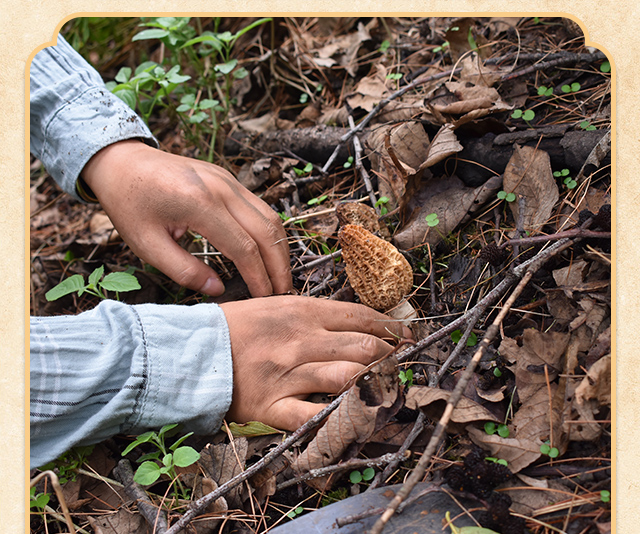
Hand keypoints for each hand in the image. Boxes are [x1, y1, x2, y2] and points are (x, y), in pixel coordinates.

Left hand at [81, 140, 291, 296]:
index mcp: (200, 204)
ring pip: (270, 217)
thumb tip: (218, 289)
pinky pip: (259, 208)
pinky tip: (267, 252)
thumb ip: (184, 270)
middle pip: (267, 231)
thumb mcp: (147, 244)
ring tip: (279, 276)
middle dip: (279, 266)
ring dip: (279, 249)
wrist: (122, 161)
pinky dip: (269, 233)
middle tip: (283, 293)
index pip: (244, 247)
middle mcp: (222, 189)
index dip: (258, 277)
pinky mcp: (229, 180)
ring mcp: (229, 181)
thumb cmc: (129, 204)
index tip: (263, 299)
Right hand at [220, 296, 412, 430]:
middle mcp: (301, 341)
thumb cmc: (236, 326)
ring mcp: (289, 374)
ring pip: (348, 378)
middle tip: (404, 363)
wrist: (192, 351)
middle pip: (364, 347)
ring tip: (389, 386)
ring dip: (376, 383)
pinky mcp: (273, 405)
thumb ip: (314, 315)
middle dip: (392, 356)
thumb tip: (354, 324)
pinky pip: (313, 417)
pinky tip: (356, 418)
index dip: (391, 327)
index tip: (406, 336)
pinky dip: (337, 420)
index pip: (361, 317)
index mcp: (303, 312)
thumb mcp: (277, 306)